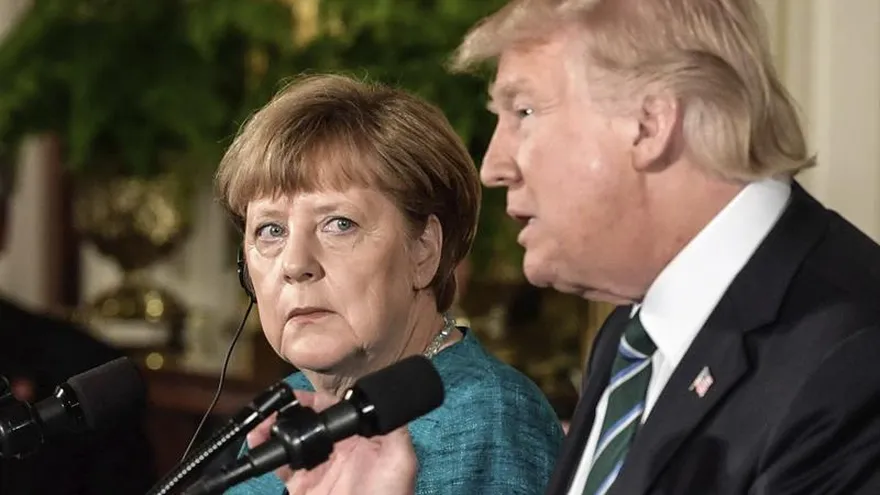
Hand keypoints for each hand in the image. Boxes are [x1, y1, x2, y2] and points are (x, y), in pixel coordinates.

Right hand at [246, 389, 416, 494]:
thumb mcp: (401, 460)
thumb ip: (395, 429)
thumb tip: (383, 401)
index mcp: (360, 438)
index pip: (334, 411)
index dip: (314, 400)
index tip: (296, 395)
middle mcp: (337, 449)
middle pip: (308, 423)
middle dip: (287, 411)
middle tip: (271, 408)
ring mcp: (317, 467)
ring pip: (291, 440)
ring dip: (273, 428)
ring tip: (260, 424)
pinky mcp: (301, 485)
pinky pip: (280, 465)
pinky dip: (265, 453)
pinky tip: (256, 442)